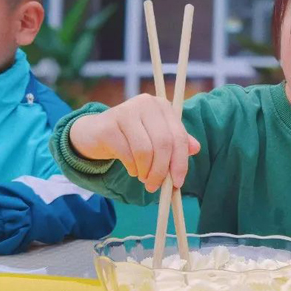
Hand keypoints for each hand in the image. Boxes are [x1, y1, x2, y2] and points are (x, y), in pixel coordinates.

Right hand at [69, 94, 200, 191]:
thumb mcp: (156, 137)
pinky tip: (132, 169)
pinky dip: (132, 168)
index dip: (180, 162)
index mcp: (162, 105)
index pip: (179, 136)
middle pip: (163, 144)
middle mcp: (146, 103)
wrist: (95, 133)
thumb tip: (196, 148)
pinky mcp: (109, 125)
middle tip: (155, 186)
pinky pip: (127, 154)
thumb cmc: (132, 137)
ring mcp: (126, 112)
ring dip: (146, 171)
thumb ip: (176, 142)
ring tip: (143, 177)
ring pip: (145, 151)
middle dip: (161, 170)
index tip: (178, 183)